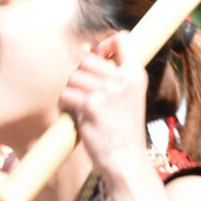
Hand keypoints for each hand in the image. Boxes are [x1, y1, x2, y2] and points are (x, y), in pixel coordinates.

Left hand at [60, 39, 148, 181]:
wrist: (126, 161)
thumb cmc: (123, 130)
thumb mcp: (128, 97)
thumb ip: (112, 74)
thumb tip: (84, 48)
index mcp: (137, 75)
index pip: (122, 39)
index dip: (105, 44)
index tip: (99, 57)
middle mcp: (125, 80)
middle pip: (88, 59)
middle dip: (79, 76)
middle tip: (83, 94)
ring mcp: (109, 92)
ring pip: (73, 77)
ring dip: (69, 92)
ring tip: (77, 107)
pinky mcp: (92, 106)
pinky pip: (66, 94)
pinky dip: (63, 105)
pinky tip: (71, 115)